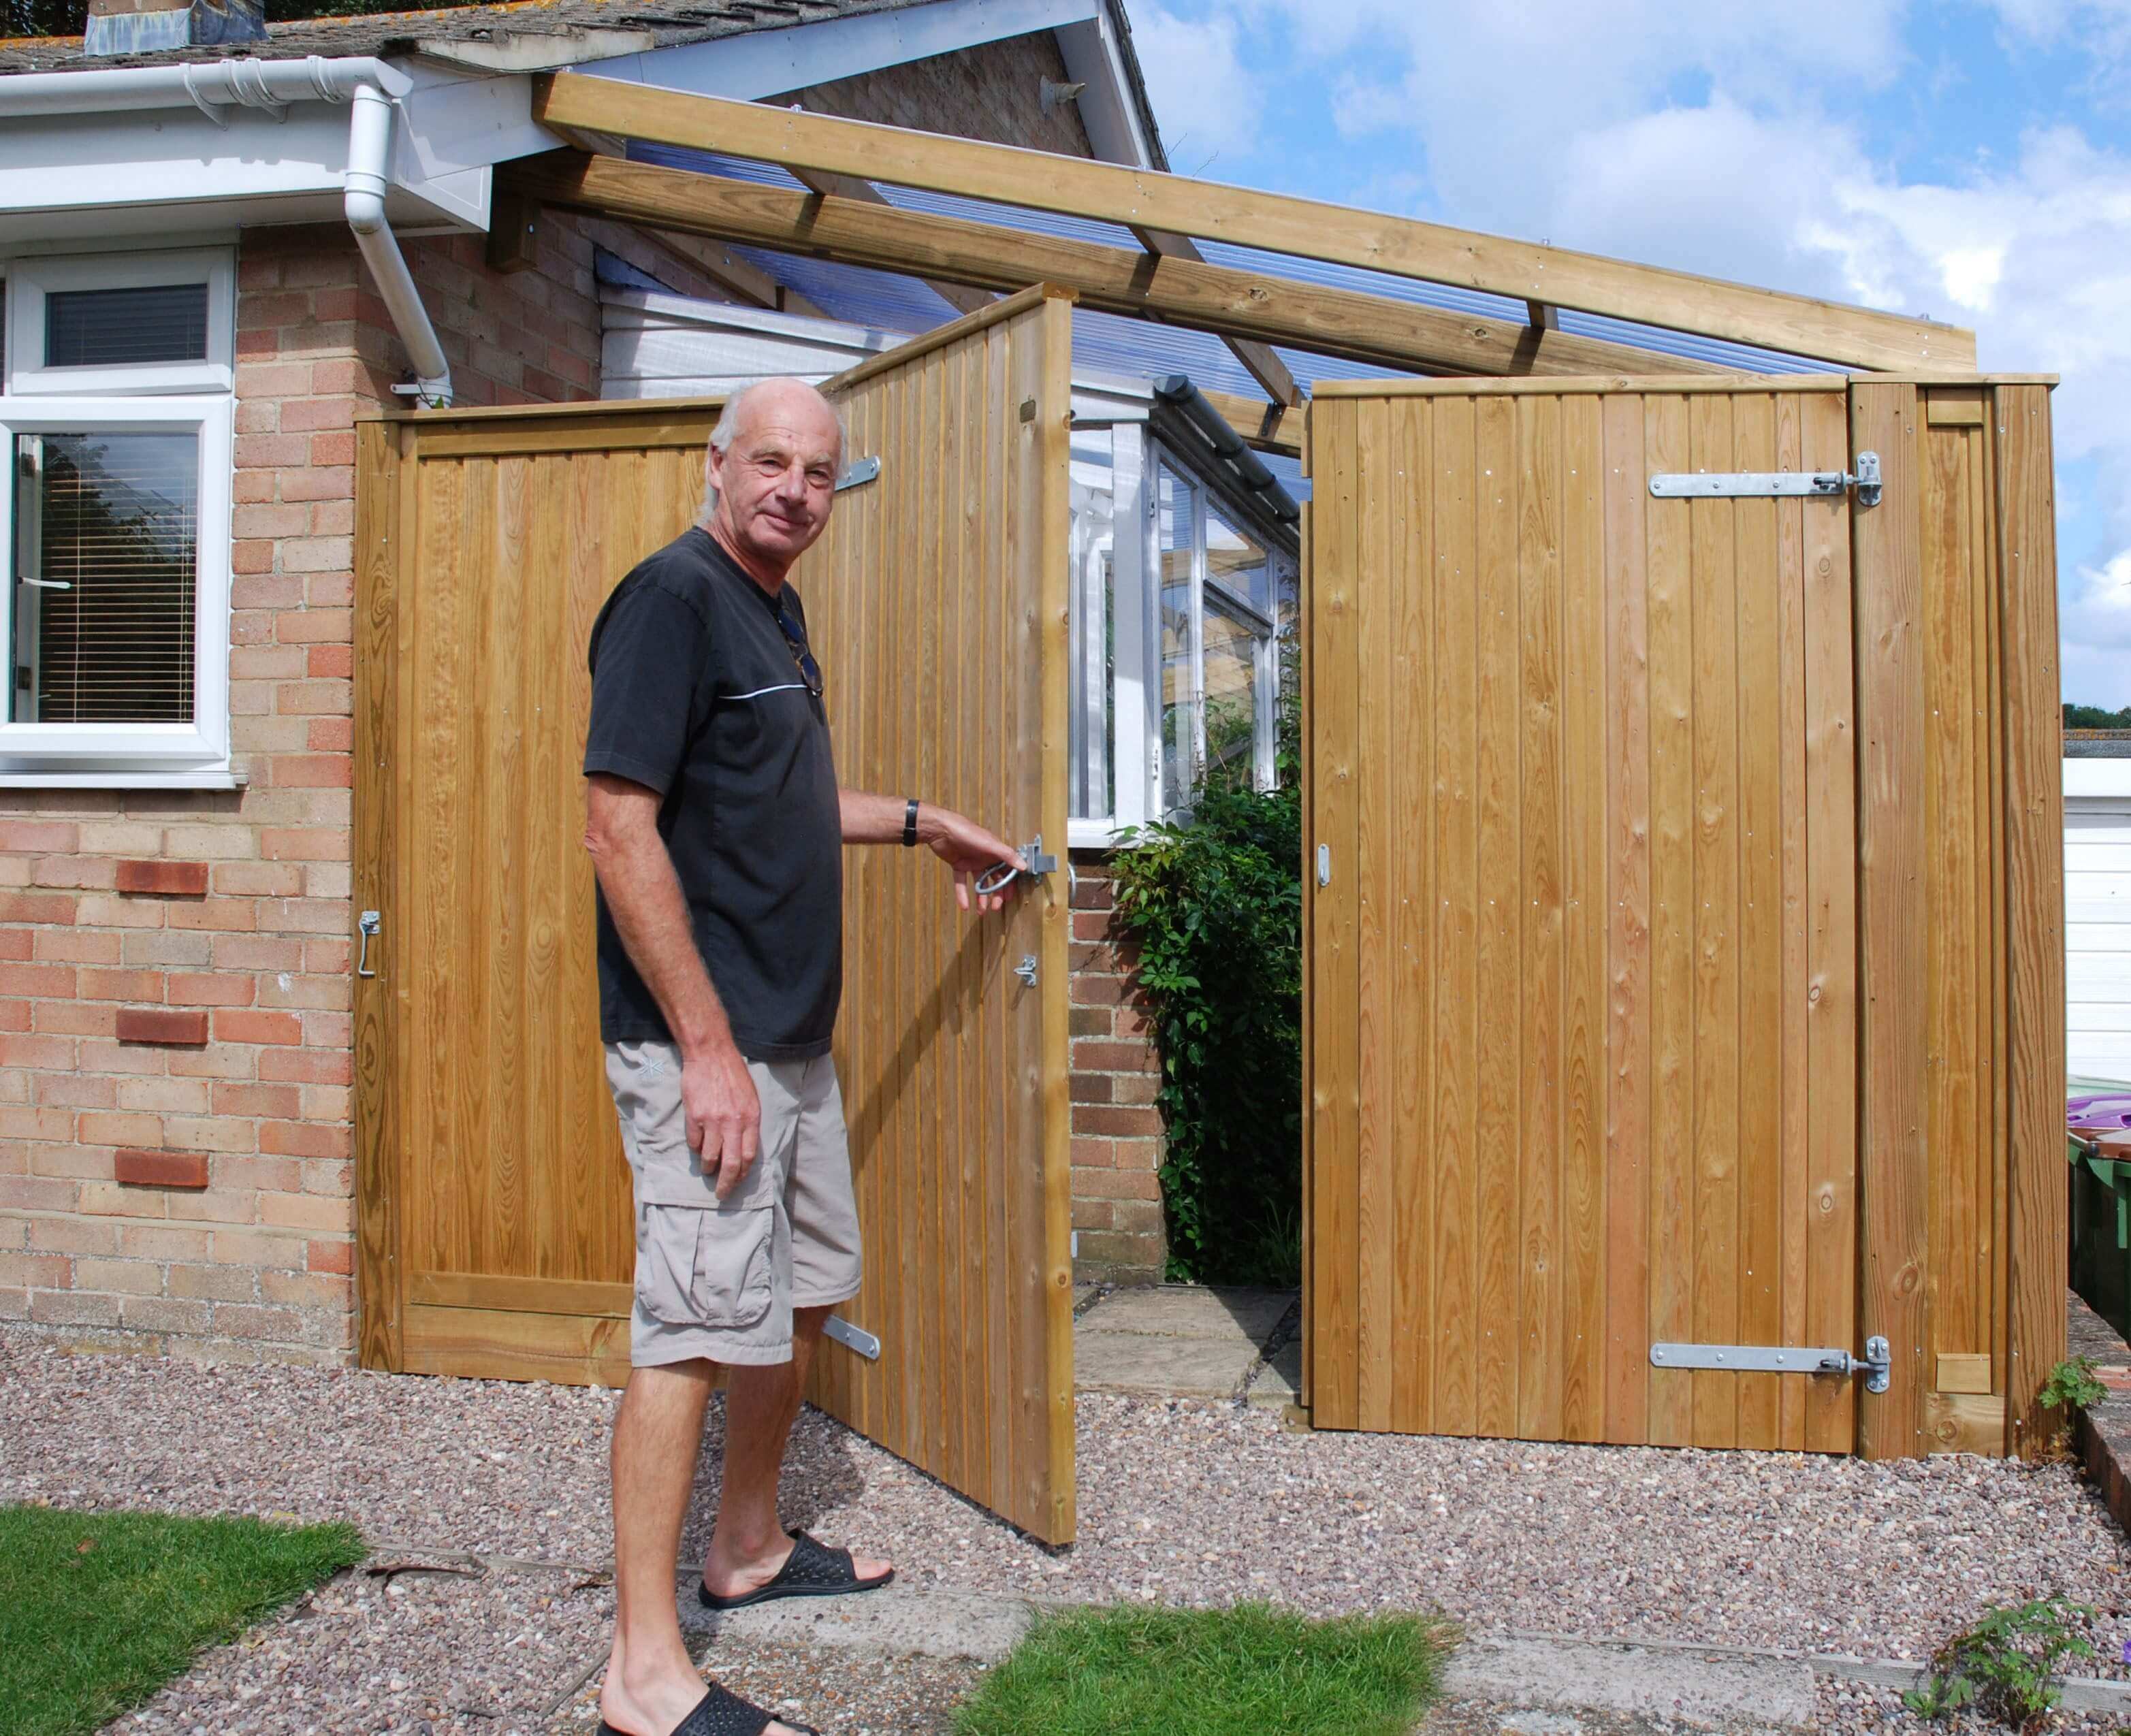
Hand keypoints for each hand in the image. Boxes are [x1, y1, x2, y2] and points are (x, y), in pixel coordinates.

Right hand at [681, 1041, 760, 1199]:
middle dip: (726, 1184)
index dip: (743, 1174)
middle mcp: (733, 1122)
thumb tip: (743, 1148)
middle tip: (722, 1194)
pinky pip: (694, 1142)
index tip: (738, 1182)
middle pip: (731, 1164)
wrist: (711, 1055)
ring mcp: (712, 1121)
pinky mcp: (694, 1116)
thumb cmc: (733, 1075)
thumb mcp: (750, 1097)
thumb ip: (748, 1122)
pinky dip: (695, 1148)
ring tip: (707, 1169)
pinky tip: (697, 1146)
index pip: (749, 1156)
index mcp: (751, 1118)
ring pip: (709, 1157)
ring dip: (708, 1167)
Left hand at [923, 808, 1025, 912]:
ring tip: (981, 912)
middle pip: (994, 879)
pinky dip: (962, 894)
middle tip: (996, 907)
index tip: (1010, 897)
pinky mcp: (958, 865)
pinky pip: (962, 882)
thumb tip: (1024, 866)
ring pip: (979, 883)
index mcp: (995, 852)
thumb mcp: (990, 844)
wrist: (941, 829)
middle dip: (996, 894)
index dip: (1009, 884)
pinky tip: (964, 906)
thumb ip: (1007, 856)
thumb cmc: (967, 832)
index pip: (1007, 870)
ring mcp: (972, 862)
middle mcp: (985, 857)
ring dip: (981, 898)